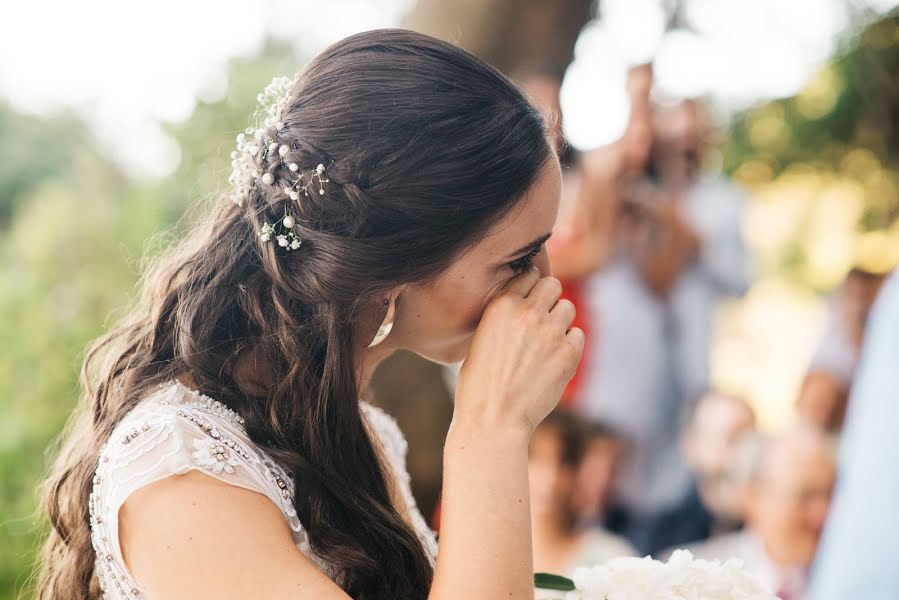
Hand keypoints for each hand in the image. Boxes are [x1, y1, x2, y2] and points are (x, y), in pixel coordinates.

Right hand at [454, 268, 584, 436]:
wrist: (493, 420)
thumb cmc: (479, 383)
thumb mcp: (481, 337)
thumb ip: (504, 315)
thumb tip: (526, 301)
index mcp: (501, 305)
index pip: (528, 274)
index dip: (529, 287)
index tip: (528, 299)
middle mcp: (528, 313)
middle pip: (553, 284)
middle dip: (548, 299)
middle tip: (540, 320)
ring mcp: (551, 332)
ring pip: (568, 307)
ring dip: (560, 321)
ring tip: (545, 343)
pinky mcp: (568, 354)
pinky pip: (578, 335)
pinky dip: (569, 345)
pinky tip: (552, 361)